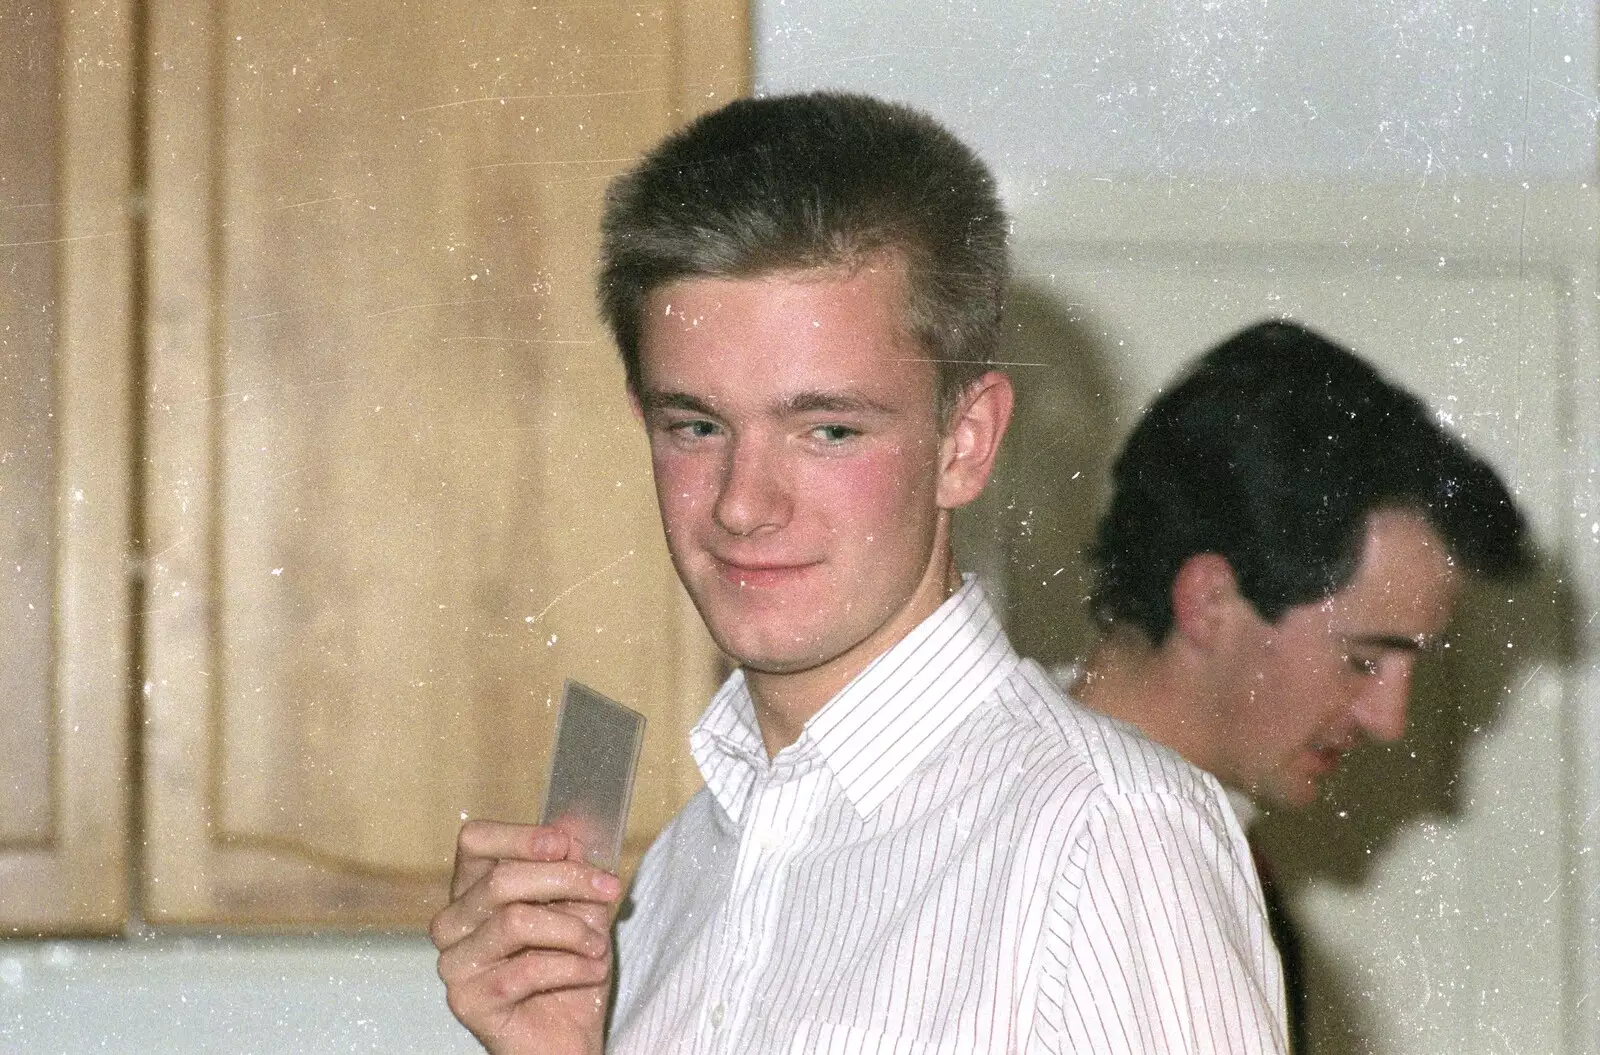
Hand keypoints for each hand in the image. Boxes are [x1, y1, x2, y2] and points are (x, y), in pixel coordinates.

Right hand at [430, 821, 624, 1054]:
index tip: (563, 844)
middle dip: (567, 880)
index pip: (475, 842)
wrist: (568, 1038)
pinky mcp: (468, 1001)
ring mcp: (455, 963)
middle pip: (501, 879)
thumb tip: (573, 827)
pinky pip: (525, 969)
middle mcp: (453, 924)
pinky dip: (571, 966)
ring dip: (573, 930)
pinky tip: (590, 971)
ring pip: (515, 921)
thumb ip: (572, 868)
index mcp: (473, 891)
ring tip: (598, 946)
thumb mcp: (580, 908)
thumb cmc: (569, 971)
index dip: (519, 837)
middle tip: (608, 890)